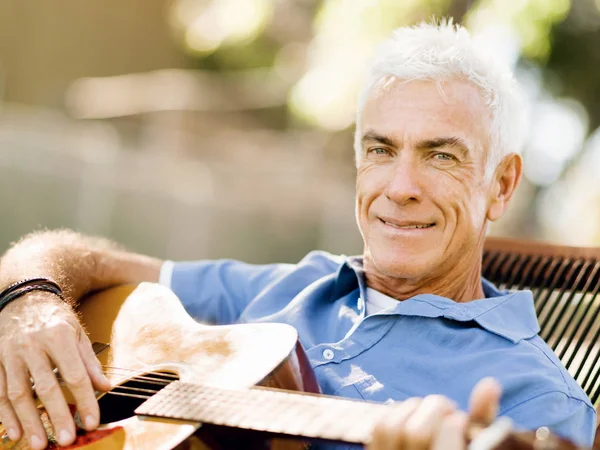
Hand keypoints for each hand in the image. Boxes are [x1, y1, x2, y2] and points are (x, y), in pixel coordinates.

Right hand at [0, 292, 110, 448]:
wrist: (24, 298)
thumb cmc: (56, 319)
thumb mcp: (77, 334)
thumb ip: (89, 363)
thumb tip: (106, 388)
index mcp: (59, 337)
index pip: (74, 375)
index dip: (85, 400)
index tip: (91, 421)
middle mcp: (33, 346)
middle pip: (45, 388)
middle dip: (57, 416)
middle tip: (66, 439)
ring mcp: (10, 354)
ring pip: (18, 394)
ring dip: (28, 422)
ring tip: (39, 444)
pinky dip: (6, 415)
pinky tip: (15, 432)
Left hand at [368, 377, 501, 449]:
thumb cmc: (458, 448)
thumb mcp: (474, 444)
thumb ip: (482, 421)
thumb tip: (490, 383)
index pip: (445, 445)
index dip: (456, 423)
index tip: (464, 419)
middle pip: (416, 432)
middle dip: (435, 409)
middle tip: (449, 410)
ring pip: (391, 426)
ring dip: (414, 407)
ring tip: (431, 412)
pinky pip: (377, 428)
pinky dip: (395, 413)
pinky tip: (412, 416)